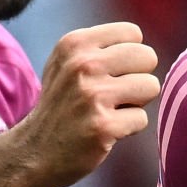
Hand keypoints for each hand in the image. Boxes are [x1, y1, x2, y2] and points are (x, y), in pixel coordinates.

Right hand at [17, 23, 158, 186]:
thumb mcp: (66, 63)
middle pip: (147, 57)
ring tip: (110, 111)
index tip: (109, 74)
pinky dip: (129, 128)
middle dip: (138, 78)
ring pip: (151, 86)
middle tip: (114, 95)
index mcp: (75, 43)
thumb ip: (100, 48)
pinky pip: (142, 118)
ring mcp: (93, 95)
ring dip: (136, 103)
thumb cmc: (61, 105)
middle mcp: (83, 64)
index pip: (133, 33)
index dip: (128, 57)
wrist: (35, 152)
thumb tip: (142, 47)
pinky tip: (106, 131)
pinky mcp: (104, 126)